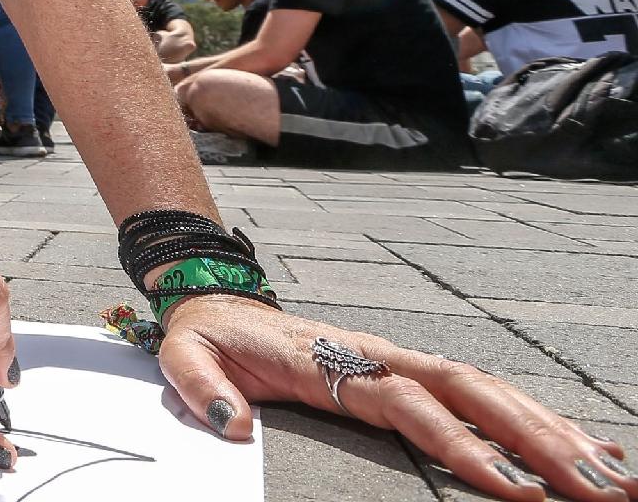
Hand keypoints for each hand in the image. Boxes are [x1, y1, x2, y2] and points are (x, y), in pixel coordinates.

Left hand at [158, 295, 634, 499]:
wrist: (215, 300)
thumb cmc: (209, 338)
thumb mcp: (186, 359)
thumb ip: (202, 389)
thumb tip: (233, 425)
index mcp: (333, 359)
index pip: (409, 404)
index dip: (459, 443)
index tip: (508, 487)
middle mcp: (379, 357)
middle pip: (471, 392)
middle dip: (538, 440)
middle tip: (596, 489)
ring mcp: (399, 362)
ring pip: (489, 391)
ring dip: (551, 430)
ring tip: (612, 478)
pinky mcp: (409, 372)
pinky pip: (479, 395)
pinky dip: (533, 417)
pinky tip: (584, 447)